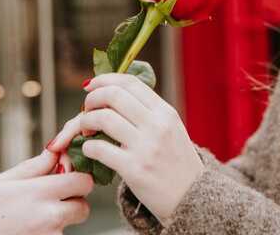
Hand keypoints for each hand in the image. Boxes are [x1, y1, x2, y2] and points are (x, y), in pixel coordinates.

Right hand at [0, 150, 93, 234]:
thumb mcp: (0, 181)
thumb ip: (33, 167)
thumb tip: (54, 152)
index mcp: (40, 193)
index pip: (83, 182)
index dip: (79, 178)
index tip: (68, 177)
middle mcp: (49, 217)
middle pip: (83, 207)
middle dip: (73, 202)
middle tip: (53, 200)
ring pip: (68, 225)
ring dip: (58, 220)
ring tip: (30, 217)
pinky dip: (46, 233)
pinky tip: (27, 229)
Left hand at [47, 74, 204, 224]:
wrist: (193, 199)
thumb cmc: (177, 164)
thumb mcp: (172, 129)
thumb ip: (149, 112)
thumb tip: (115, 93)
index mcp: (166, 112)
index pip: (130, 83)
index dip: (105, 80)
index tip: (91, 87)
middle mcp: (157, 125)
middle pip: (113, 95)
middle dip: (92, 99)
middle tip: (86, 109)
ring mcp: (146, 147)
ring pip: (103, 119)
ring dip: (86, 122)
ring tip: (87, 131)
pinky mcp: (134, 170)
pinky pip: (99, 149)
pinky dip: (88, 147)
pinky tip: (90, 150)